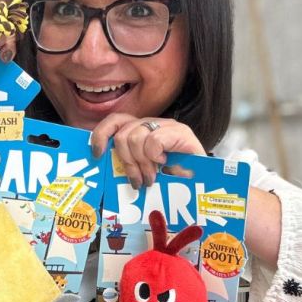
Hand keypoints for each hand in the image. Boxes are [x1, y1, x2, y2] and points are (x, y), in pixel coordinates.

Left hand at [90, 114, 205, 188]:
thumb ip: (126, 162)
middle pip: (122, 134)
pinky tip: (164, 163)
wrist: (203, 180)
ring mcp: (167, 125)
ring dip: (141, 163)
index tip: (98, 155)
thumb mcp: (142, 168)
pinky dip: (154, 155)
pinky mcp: (181, 132)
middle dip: (126, 162)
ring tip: (151, 177)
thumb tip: (103, 164)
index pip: (114, 121)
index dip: (101, 135)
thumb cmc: (171, 177)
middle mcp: (152, 123)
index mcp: (140, 129)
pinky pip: (154, 140)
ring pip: (135, 137)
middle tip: (137, 180)